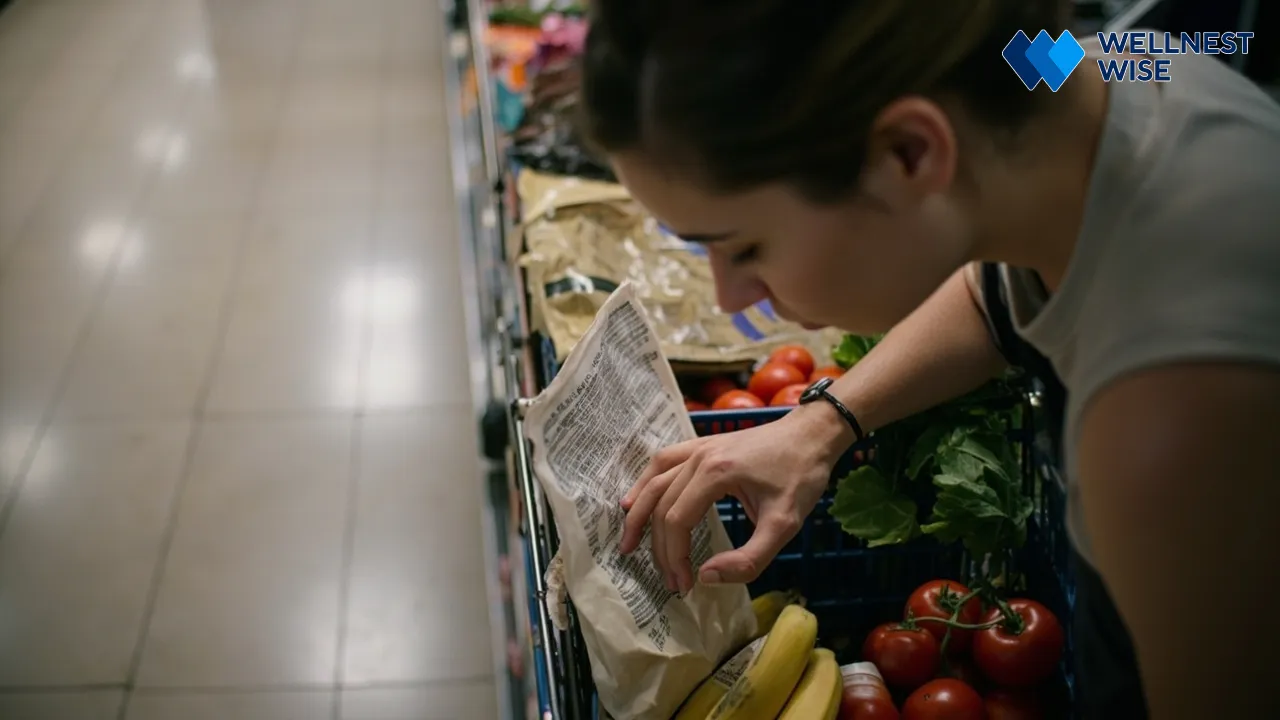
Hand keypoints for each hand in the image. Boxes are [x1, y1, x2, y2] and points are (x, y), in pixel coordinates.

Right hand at [619, 403, 851, 592]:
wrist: (812, 434)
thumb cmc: (801, 477)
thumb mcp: (784, 525)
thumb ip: (749, 558)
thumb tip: (706, 577)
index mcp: (715, 474)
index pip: (676, 521)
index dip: (674, 557)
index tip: (685, 585)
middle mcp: (698, 457)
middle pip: (661, 505)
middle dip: (659, 547)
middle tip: (668, 580)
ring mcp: (697, 447)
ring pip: (654, 481)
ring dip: (639, 514)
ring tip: (629, 543)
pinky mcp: (702, 445)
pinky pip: (663, 462)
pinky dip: (645, 483)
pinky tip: (636, 499)